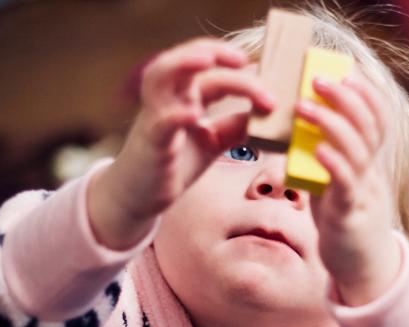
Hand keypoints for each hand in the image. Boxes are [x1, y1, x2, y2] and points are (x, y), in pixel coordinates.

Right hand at [108, 38, 274, 219]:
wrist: (140, 195)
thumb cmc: (175, 163)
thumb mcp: (213, 141)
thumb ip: (236, 126)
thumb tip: (269, 114)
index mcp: (184, 95)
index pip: (209, 69)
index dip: (237, 69)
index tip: (264, 80)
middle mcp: (167, 99)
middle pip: (183, 59)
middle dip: (210, 50)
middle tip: (242, 59)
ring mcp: (156, 118)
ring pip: (159, 77)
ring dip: (182, 63)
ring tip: (207, 59)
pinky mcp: (151, 143)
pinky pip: (160, 122)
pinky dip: (176, 114)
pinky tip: (194, 114)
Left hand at [294, 72, 401, 305]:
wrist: (360, 269)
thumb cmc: (344, 222)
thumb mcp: (336, 184)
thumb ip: (327, 159)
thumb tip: (299, 132)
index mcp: (369, 163)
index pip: (378, 119)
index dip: (366, 92)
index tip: (347, 70)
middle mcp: (371, 174)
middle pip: (368, 127)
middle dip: (345, 97)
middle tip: (318, 77)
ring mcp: (363, 194)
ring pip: (357, 151)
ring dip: (330, 123)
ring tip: (304, 105)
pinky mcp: (349, 216)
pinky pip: (345, 185)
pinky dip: (333, 163)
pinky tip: (316, 148)